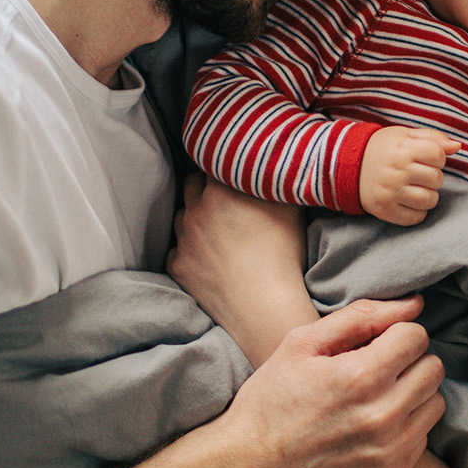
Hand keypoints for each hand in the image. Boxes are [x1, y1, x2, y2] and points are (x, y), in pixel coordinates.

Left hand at [169, 175, 313, 364]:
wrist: (265, 307)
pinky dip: (189, 250)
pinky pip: (177, 250)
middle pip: (192, 185)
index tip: (236, 172)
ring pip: (182, 216)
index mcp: (220, 189)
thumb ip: (276, 180)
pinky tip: (210, 258)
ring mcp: (183, 240)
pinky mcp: (178, 267)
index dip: (225, 165)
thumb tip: (274, 165)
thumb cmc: (284, 255)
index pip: (213, 161)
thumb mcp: (290, 207)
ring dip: (195, 218)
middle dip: (206, 188)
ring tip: (219, 231)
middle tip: (228, 201)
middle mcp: (195, 210)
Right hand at [205, 296, 446, 467]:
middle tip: (376, 370)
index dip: (394, 334)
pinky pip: (421, 441)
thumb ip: (360, 317)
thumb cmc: (270, 401)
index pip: (416, 337)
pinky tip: (369, 430)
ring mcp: (388, 452)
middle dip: (408, 362)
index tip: (374, 345)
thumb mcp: (300, 344)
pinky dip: (403, 430)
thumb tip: (414, 305)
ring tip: (375, 400)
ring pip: (433, 405)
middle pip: (432, 369)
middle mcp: (381, 416)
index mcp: (360, 376)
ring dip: (412, 396)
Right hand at [360, 127, 460, 225]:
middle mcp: (397, 171)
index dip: (438, 158)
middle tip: (419, 174)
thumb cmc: (383, 148)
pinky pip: (416, 218)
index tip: (427, 158)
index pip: (438, 156)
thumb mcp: (405, 135)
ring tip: (416, 188)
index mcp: (403, 149)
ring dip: (428, 195)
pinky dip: (418, 211)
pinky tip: (409, 201)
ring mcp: (391, 192)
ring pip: (430, 200)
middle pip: (436, 179)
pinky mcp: (385, 210)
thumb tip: (457, 147)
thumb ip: (433, 138)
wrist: (349, 165)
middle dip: (433, 177)